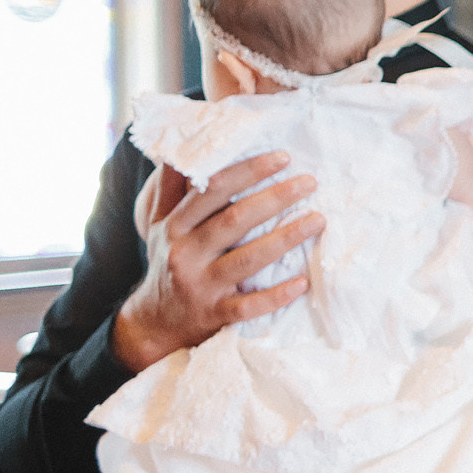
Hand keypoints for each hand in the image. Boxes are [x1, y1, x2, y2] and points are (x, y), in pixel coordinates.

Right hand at [112, 155, 322, 372]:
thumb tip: (179, 151)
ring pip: (248, 259)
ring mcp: (201, 286)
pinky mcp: (215, 314)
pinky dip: (277, 295)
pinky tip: (303, 282)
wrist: (153, 321)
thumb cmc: (167, 263)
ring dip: (286, 238)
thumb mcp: (160, 224)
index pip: (211, 190)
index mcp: (176, 226)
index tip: (282, 158)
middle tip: (310, 181)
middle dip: (274, 198)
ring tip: (318, 219)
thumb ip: (171, 190)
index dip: (247, 171)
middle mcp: (186, 253)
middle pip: (234, 220)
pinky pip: (250, 306)